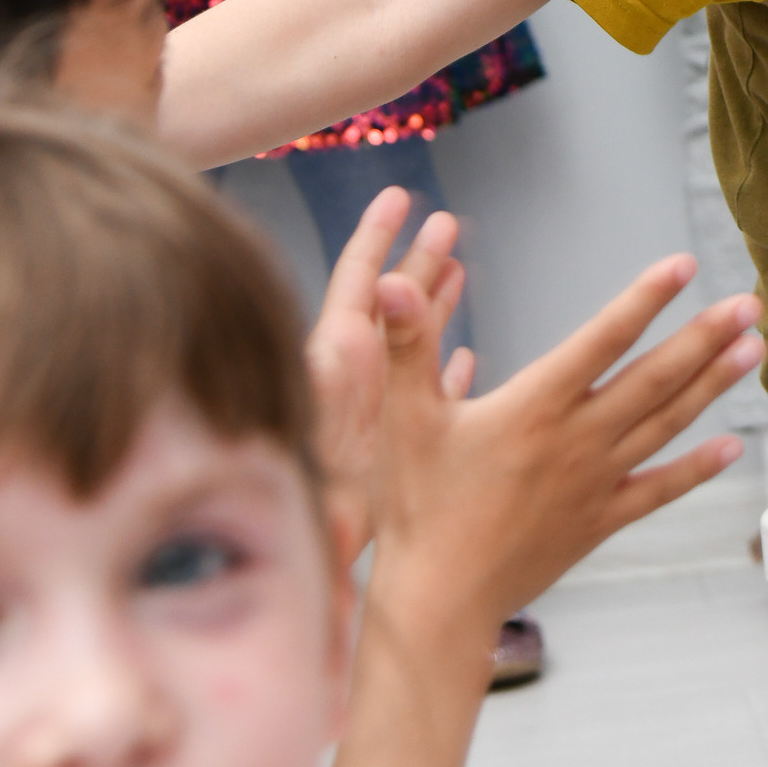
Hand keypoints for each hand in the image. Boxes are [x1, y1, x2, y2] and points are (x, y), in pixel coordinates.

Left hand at [301, 185, 471, 554]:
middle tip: (448, 224)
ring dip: (431, 306)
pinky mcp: (384, 451)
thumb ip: (329, 393)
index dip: (375, 238)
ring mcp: (367, 413)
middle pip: (387, 304)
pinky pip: (418, 397)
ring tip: (459, 270)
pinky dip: (439, 371)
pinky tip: (463, 358)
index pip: (356, 282)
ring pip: (405, 345)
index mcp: (335, 362)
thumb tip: (344, 342)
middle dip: (417, 261)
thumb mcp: (316, 436)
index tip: (397, 197)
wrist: (304, 569)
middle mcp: (351, 380)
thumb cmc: (306, 505)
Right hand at [366, 252, 764, 661]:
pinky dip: (697, 468)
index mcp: (535, 405)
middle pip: (654, 377)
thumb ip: (405, 341)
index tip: (684, 264)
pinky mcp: (599, 522)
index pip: (603, 337)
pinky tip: (730, 447)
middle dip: (705, 335)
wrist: (440, 601)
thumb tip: (387, 280)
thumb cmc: (417, 508)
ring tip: (751, 350)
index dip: (645, 297)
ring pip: (665, 424)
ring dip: (712, 385)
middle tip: (750, 302)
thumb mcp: (403, 416)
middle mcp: (577, 440)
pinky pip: (659, 490)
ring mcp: (595, 484)